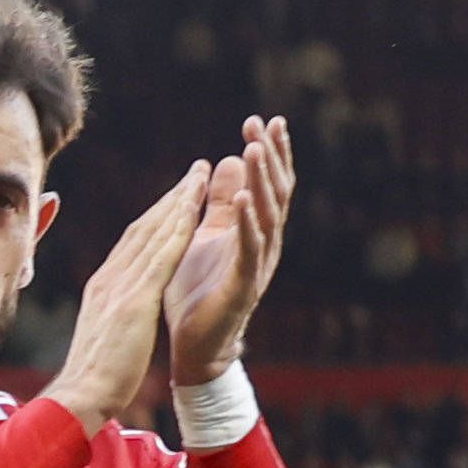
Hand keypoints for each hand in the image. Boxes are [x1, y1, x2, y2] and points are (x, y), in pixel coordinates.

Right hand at [39, 165, 210, 437]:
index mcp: (103, 287)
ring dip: (178, 202)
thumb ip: (112, 314)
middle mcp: (109, 278)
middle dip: (170, 198)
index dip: (156, 216)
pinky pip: (161, 256)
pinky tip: (195, 210)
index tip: (176, 197)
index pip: (133, 243)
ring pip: (154, 234)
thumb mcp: (103, 335)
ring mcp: (120, 287)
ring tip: (200, 177)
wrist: (80, 395)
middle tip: (194, 172)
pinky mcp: (134, 300)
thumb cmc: (91, 378)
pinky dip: (178, 228)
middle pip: (143, 228)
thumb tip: (118, 312)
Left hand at [163, 114, 293, 389]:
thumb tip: (229, 158)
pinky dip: (248, 222)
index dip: (268, 154)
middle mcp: (263, 244)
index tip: (261, 121)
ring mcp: (256, 265)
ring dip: (262, 181)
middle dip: (270, 158)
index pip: (267, 184)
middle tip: (263, 125)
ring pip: (267, 216)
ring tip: (254, 150)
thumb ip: (220, 202)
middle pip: (274, 193)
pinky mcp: (243, 286)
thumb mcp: (207, 235)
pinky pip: (249, 249)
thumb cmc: (200, 291)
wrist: (194, 346)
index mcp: (254, 231)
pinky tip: (246, 198)